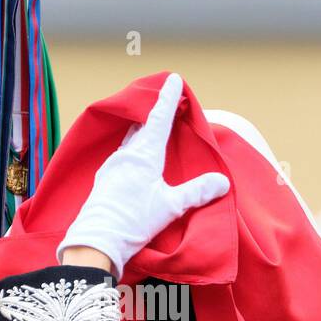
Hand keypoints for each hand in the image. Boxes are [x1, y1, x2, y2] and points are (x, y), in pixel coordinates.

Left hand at [56, 73, 229, 278]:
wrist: (97, 241)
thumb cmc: (135, 220)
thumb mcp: (171, 206)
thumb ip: (197, 192)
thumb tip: (223, 181)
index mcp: (144, 154)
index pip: (159, 119)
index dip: (168, 99)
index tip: (173, 79)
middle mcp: (125, 155)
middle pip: (142, 127)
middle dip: (155, 116)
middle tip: (166, 107)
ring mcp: (111, 167)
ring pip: (129, 142)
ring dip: (141, 134)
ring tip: (149, 130)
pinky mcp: (104, 181)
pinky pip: (121, 157)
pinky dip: (131, 152)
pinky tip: (133, 161)